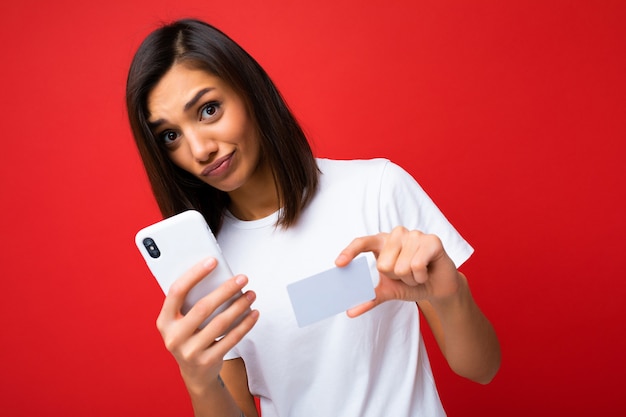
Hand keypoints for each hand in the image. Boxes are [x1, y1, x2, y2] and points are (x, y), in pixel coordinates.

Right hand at [156, 257, 258, 391]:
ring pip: (220, 323)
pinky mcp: (208, 361)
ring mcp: (190, 351)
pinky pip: (231, 339)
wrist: (194, 373)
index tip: (212, 261)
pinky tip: (253, 313)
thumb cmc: (189, 337)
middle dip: (226, 290)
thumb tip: (217, 277)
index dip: (194, 274)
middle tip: (242, 278)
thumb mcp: (181, 321)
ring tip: (250, 294)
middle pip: (203, 307)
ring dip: (239, 306)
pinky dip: (245, 324)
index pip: (177, 292)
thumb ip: (191, 302)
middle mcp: (174, 337)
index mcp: (164, 321)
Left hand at [335, 226, 460, 316]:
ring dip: (410, 279)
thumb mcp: (388, 290)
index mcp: (381, 241)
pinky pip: (417, 265)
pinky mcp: (431, 240)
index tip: (339, 264)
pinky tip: (427, 272)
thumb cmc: (410, 283)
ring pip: (402, 267)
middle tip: (406, 275)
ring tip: (418, 274)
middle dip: (396, 277)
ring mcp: (414, 235)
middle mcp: (396, 234)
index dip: (350, 252)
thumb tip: (350, 311)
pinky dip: (421, 277)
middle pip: (383, 264)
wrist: (438, 287)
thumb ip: (370, 297)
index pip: (362, 242)